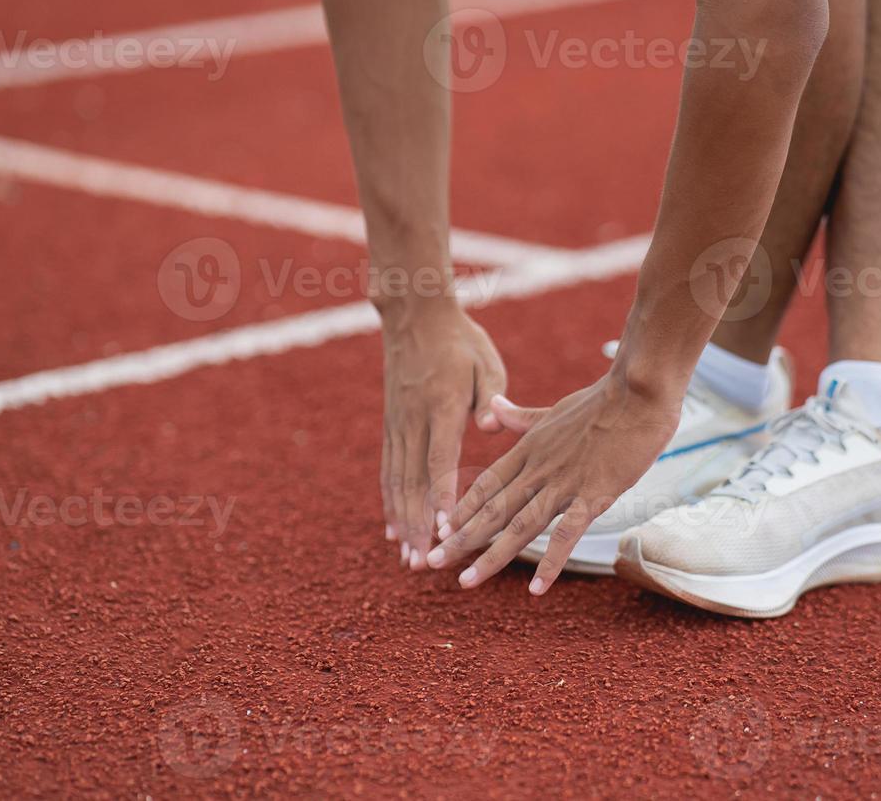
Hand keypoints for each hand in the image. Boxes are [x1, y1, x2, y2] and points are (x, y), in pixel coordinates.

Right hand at [379, 301, 506, 569]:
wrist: (414, 316)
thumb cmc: (460, 340)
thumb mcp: (485, 361)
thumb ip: (490, 396)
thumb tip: (491, 428)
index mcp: (443, 405)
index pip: (440, 458)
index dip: (443, 496)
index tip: (449, 528)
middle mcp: (414, 420)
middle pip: (413, 481)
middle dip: (419, 526)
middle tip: (424, 563)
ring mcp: (398, 425)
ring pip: (397, 482)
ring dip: (403, 523)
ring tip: (408, 559)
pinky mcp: (391, 427)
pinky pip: (389, 471)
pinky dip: (390, 504)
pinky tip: (394, 531)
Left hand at [426, 371, 680, 593]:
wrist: (637, 391)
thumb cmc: (602, 400)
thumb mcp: (552, 409)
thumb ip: (520, 416)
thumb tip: (493, 404)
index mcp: (529, 448)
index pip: (486, 483)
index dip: (462, 508)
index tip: (439, 529)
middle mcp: (539, 468)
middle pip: (493, 509)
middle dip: (461, 538)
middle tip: (431, 562)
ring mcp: (565, 482)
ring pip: (520, 525)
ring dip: (491, 555)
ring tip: (466, 581)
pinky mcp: (595, 494)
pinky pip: (568, 533)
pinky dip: (551, 561)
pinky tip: (536, 588)